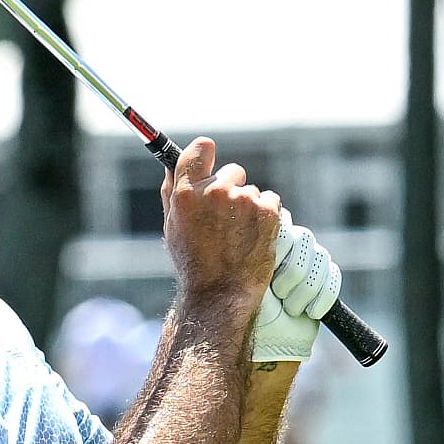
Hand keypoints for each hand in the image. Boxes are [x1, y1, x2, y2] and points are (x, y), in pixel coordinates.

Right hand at [162, 137, 278, 307]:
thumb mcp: (172, 227)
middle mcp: (215, 191)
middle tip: (226, 219)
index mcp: (187, 194)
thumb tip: (173, 167)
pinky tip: (255, 236)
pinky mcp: (267, 212)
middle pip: (232, 172)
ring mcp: (243, 200)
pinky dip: (267, 215)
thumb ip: (172, 193)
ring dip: (249, 208)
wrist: (220, 293)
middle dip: (232, 189)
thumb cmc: (194, 263)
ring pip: (252, 191)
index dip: (206, 152)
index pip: (200, 150)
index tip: (210, 154)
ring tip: (239, 236)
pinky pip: (270, 200)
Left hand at [250, 219, 342, 361]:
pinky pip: (333, 276)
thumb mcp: (245, 275)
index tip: (266, 272)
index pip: (283, 223)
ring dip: (304, 290)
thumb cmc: (248, 309)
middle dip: (291, 272)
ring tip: (288, 308)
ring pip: (320, 257)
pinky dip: (321, 298)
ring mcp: (309, 262)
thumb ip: (255, 246)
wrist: (268, 341)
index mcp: (266, 241)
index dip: (278, 248)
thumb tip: (268, 221)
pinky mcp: (326, 279)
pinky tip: (307, 312)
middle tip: (277, 294)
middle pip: (304, 238)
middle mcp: (289, 246)